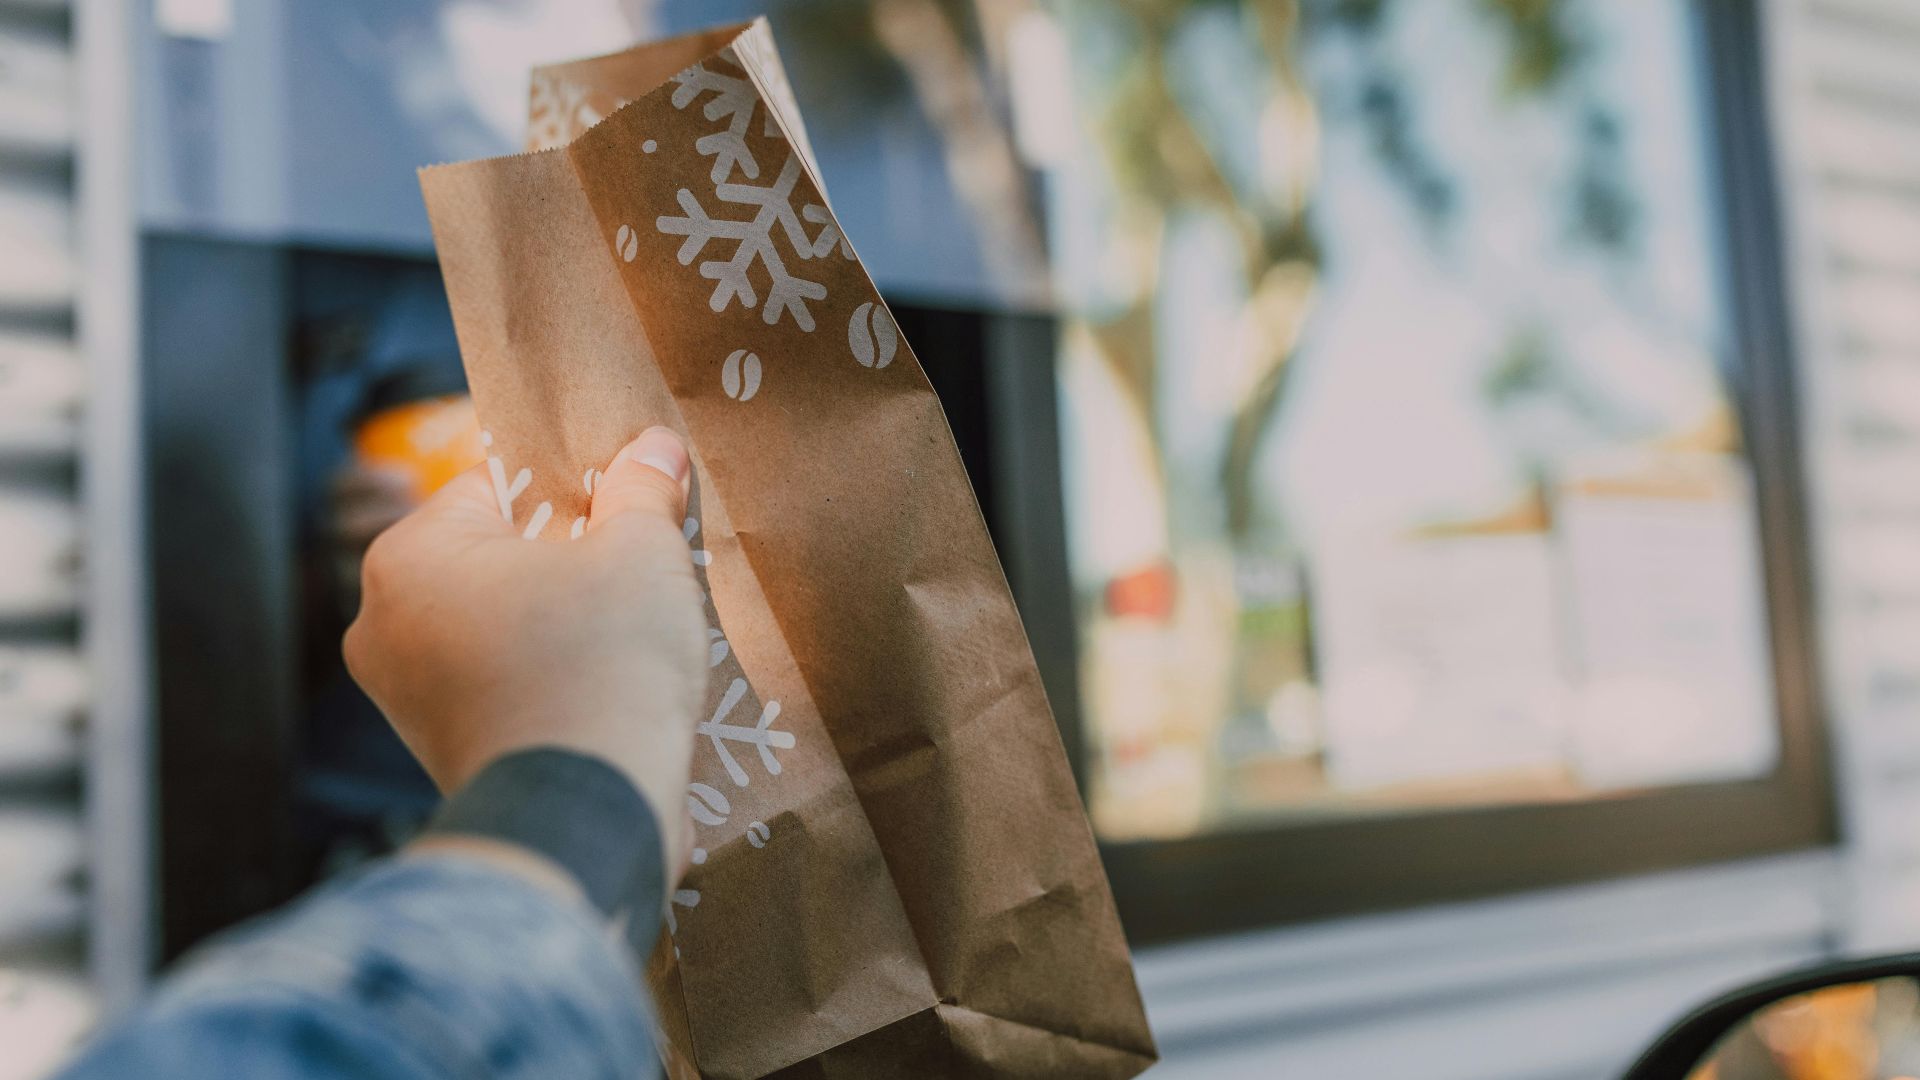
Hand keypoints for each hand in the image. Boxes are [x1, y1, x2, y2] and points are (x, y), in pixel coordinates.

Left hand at [344, 427, 705, 880]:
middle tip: (636, 570)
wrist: (585, 818)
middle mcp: (382, 623)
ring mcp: (404, 697)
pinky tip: (605, 686)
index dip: (577, 488)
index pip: (501, 484)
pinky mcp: (440, 752)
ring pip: (499, 624)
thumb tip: (652, 447)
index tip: (628, 506)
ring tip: (627, 635)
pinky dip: (547, 678)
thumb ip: (642, 488)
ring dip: (560, 622)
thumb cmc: (601, 666)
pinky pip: (499, 685)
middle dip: (567, 559)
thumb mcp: (641, 552)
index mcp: (409, 555)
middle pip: (497, 557)